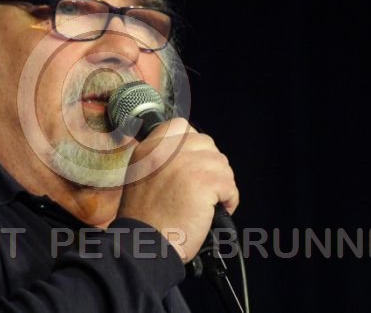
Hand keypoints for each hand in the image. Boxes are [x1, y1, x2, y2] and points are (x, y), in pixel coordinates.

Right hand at [116, 118, 238, 261]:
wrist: (144, 243)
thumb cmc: (145, 219)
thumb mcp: (141, 177)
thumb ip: (161, 159)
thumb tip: (191, 155)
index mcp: (150, 148)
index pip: (181, 126)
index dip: (194, 144)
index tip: (194, 164)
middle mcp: (167, 150)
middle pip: (206, 144)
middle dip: (210, 166)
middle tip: (201, 189)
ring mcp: (186, 163)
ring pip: (221, 164)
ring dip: (220, 184)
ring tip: (206, 204)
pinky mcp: (204, 181)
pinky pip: (229, 184)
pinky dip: (228, 200)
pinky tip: (211, 212)